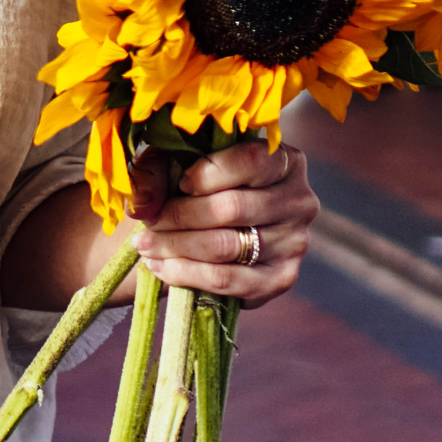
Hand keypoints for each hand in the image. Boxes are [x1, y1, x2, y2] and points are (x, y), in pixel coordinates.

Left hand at [129, 140, 317, 307]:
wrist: (210, 223)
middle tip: (146, 222)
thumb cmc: (195, 181)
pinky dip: (188, 275)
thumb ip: (156, 171)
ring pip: (227, 246)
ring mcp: (295, 243)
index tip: (178, 183)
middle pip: (233, 208)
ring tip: (145, 245)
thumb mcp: (176, 160)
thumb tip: (141, 204)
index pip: (250, 162)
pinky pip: (229, 281)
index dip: (208, 173)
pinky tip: (161, 267)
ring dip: (177, 247)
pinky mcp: (281, 279)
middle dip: (179, 216)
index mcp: (284, 160)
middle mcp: (300, 201)